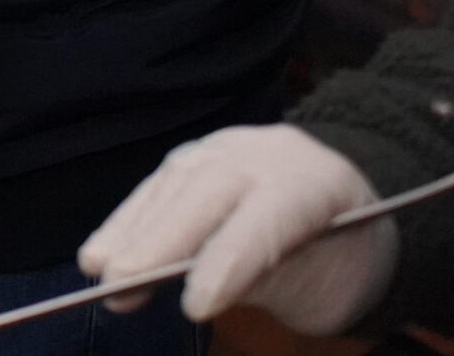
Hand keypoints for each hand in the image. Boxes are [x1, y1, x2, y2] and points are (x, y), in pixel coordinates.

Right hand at [79, 124, 397, 333]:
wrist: (355, 211)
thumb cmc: (340, 259)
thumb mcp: (321, 279)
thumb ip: (264, 275)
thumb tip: (197, 288)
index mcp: (315, 184)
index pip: (265, 220)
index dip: (228, 261)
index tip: (193, 306)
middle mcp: (265, 155)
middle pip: (206, 191)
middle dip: (159, 239)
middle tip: (119, 282)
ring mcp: (226, 147)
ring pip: (173, 183)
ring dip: (131, 230)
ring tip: (98, 269)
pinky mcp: (196, 154)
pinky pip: (158, 184)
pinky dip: (128, 219)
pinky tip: (103, 248)